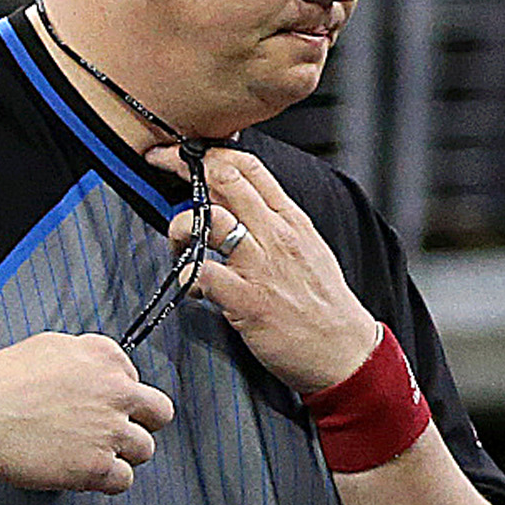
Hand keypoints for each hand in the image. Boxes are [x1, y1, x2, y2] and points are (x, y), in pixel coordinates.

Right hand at [0, 332, 174, 494]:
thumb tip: (95, 373)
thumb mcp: (48, 346)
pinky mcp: (97, 466)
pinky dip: (108, 480)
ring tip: (94, 452)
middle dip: (142, 422)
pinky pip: (123, 480)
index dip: (118, 394)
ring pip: (145, 449)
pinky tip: (88, 473)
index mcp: (103, 357)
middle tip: (119, 430)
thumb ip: (84, 358)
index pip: (134, 377)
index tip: (102, 403)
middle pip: (159, 413)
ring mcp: (109, 430)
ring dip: (123, 453)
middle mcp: (115, 391)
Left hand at [150, 145, 383, 398]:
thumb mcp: (309, 250)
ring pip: (205, 220)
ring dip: (178, 228)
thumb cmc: (324, 305)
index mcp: (291, 221)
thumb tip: (239, 205)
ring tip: (178, 247)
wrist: (345, 351)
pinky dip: (187, 277)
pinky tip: (193, 289)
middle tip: (159, 168)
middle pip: (222, 179)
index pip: (247, 167)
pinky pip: (200, 273)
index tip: (183, 154)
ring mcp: (260, 267)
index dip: (208, 153)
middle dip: (179, 165)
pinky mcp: (247, 301)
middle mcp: (275, 236)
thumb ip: (277, 224)